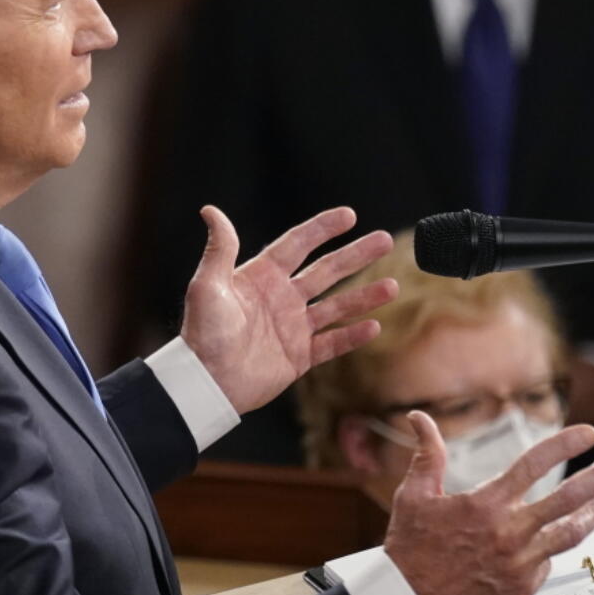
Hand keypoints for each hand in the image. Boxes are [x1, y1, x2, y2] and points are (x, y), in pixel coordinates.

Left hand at [180, 206, 396, 414]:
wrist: (206, 383)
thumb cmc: (202, 334)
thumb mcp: (207, 286)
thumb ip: (220, 249)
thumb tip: (211, 211)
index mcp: (261, 277)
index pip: (298, 245)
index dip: (323, 229)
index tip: (349, 215)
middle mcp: (281, 298)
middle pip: (326, 271)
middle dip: (356, 256)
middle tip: (383, 240)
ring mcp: (292, 327)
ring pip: (336, 307)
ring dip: (364, 296)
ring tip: (391, 286)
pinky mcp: (298, 356)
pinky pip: (331, 344)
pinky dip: (352, 336)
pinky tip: (374, 327)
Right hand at [384, 412, 593, 594]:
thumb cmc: (410, 549)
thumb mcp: (414, 495)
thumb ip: (427, 454)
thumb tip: (419, 418)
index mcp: (485, 504)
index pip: (534, 464)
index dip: (565, 444)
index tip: (588, 434)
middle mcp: (509, 532)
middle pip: (568, 499)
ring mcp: (520, 562)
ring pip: (570, 534)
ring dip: (592, 515)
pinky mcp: (522, 588)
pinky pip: (547, 562)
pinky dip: (553, 547)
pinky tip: (555, 538)